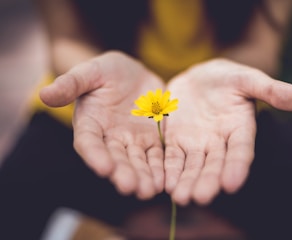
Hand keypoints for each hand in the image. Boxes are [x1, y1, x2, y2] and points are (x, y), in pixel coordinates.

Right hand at [40, 51, 164, 198]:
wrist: (132, 74)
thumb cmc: (106, 71)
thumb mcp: (90, 72)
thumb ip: (71, 83)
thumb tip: (44, 94)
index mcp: (90, 123)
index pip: (89, 142)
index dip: (95, 155)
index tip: (104, 168)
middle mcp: (110, 138)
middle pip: (115, 158)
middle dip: (123, 173)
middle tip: (131, 187)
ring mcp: (132, 141)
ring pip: (137, 162)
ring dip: (143, 176)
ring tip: (149, 190)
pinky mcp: (152, 139)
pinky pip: (156, 156)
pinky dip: (160, 168)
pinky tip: (166, 180)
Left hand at [164, 59, 291, 204]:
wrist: (199, 78)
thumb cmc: (227, 78)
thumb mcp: (248, 79)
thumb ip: (272, 90)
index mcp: (240, 129)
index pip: (241, 151)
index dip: (237, 166)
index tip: (232, 183)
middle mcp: (219, 142)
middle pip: (214, 165)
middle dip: (208, 181)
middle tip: (200, 197)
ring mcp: (197, 144)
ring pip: (192, 166)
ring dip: (186, 181)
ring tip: (180, 197)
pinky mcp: (176, 141)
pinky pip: (172, 157)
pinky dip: (169, 170)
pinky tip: (164, 183)